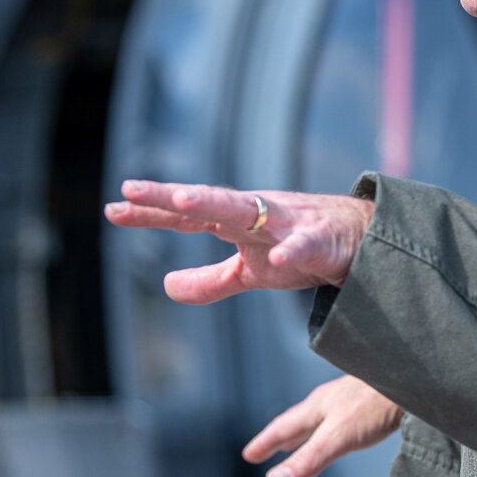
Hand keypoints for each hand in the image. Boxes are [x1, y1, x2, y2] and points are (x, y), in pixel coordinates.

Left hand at [103, 179, 373, 303]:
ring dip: (217, 205)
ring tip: (184, 202)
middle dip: (169, 196)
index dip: (151, 213)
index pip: (186, 217)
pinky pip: (305, 244)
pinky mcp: (322, 240)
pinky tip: (281, 254)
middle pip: (206, 202)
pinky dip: (294, 247)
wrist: (363, 240)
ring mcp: (288, 223)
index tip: (113, 208)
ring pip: (248, 210)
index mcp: (236, 222)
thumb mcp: (250, 271)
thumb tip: (166, 286)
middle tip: (131, 189)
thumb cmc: (302, 250)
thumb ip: (210, 281)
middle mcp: (256, 214)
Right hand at [243, 375, 402, 476]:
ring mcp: (351, 399)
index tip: (249, 455)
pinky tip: (343, 426)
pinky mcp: (371, 400)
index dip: (265, 443)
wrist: (416, 377)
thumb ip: (309, 459)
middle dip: (281, 438)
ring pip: (319, 417)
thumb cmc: (377, 403)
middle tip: (265, 450)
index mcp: (317, 407)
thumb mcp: (338, 437)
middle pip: (298, 422)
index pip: (283, 428)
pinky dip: (330, 426)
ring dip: (304, 432)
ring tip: (298, 440)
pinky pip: (341, 416)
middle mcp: (331, 401)